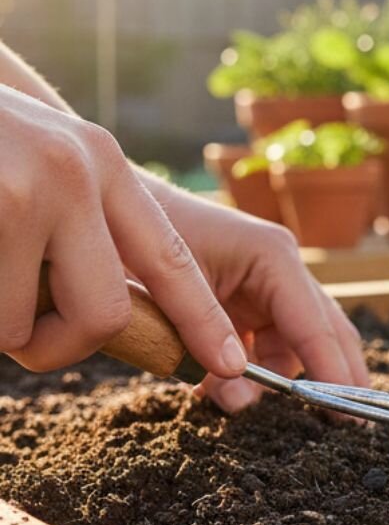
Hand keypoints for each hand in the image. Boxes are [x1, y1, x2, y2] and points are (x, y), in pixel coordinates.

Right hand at [0, 86, 247, 381]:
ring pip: (19, 325)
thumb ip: (79, 225)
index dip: (202, 317)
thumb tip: (108, 317)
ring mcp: (22, 189)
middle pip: (105, 313)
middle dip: (60, 347)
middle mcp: (75, 172)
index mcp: (102, 164)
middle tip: (22, 338)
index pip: (171, 258)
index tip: (232, 362)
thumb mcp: (41, 163)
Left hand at [151, 186, 369, 411]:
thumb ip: (207, 344)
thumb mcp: (171, 292)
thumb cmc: (140, 237)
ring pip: (295, 342)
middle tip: (351, 423)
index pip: (314, 324)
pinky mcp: (247, 299)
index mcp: (273, 257)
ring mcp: (266, 284)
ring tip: (240, 403)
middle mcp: (281, 268)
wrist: (109, 210)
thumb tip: (243, 399)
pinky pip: (265, 343)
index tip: (349, 411)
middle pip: (326, 330)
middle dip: (336, 375)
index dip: (332, 371)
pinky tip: (225, 391)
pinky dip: (254, 371)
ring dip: (280, 378)